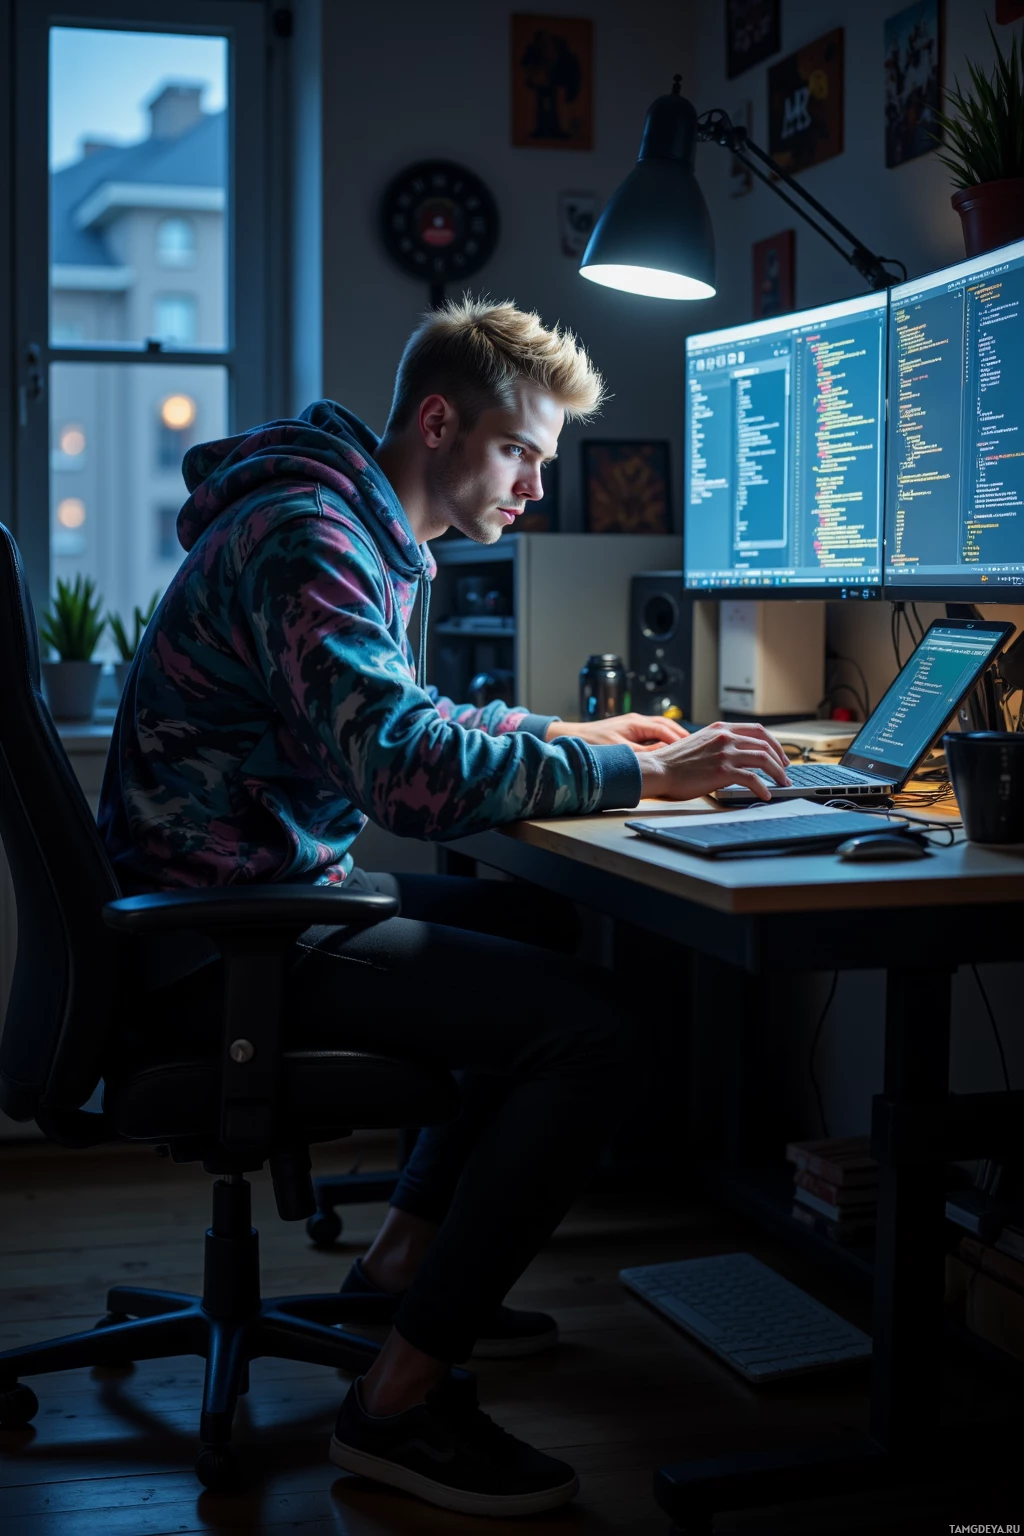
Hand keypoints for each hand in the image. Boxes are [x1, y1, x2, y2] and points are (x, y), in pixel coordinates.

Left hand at [546, 713, 688, 751]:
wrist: (570, 737)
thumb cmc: (592, 743)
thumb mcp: (621, 751)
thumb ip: (645, 752)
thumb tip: (666, 753)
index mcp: (636, 723)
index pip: (666, 729)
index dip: (681, 739)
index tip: (694, 748)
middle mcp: (636, 721)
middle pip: (666, 725)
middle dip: (682, 735)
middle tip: (697, 746)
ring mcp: (632, 725)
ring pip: (660, 729)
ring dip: (673, 737)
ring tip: (686, 748)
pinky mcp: (627, 732)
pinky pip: (651, 734)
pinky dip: (662, 740)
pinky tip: (666, 750)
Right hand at [636, 721, 790, 803]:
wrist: (659, 769)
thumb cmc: (675, 761)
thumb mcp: (701, 742)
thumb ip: (719, 743)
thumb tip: (738, 755)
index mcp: (721, 728)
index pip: (758, 730)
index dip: (774, 743)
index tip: (780, 755)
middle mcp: (725, 737)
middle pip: (765, 744)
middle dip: (781, 759)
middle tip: (785, 772)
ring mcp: (725, 753)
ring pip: (764, 759)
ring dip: (778, 774)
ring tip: (782, 784)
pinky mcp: (722, 771)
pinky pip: (752, 779)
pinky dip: (763, 788)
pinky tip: (765, 795)